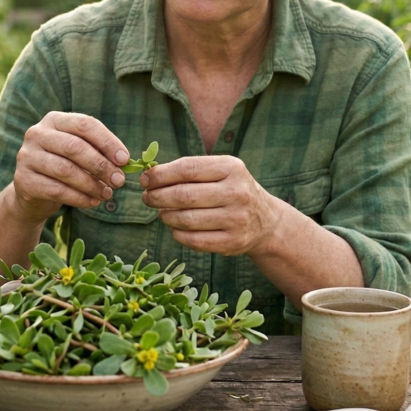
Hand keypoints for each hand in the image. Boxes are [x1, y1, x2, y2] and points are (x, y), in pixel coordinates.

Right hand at [10, 112, 128, 222]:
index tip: (124, 159)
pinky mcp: (23, 180)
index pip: (84, 124)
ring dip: (91, 184)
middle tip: (119, 181)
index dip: (107, 141)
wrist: (32, 192)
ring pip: (65, 170)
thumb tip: (123, 162)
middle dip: (101, 165)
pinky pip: (56, 190)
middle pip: (74, 147)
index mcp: (54, 120)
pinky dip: (79, 198)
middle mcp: (37, 134)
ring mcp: (26, 156)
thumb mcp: (79, 154)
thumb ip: (98, 152)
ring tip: (107, 194)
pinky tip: (92, 202)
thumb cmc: (63, 167)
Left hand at [140, 156, 281, 255]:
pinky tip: (175, 228)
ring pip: (186, 220)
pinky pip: (193, 241)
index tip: (145, 180)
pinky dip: (177, 234)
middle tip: (147, 198)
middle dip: (157, 197)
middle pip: (183, 195)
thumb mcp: (220, 171)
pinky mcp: (232, 242)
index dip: (160, 175)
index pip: (187, 168)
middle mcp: (236, 192)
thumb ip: (189, 170)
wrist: (265, 221)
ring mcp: (236, 219)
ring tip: (162, 213)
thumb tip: (150, 175)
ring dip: (165, 216)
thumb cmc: (231, 190)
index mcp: (231, 168)